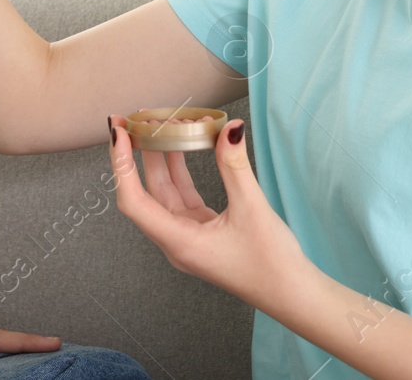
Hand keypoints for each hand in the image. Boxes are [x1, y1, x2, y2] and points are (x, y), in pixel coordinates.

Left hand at [105, 115, 312, 304]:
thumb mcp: (252, 207)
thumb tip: (230, 128)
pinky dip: (181, 171)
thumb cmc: (271, 263)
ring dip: (161, 159)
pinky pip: (182, 197)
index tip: (119, 131)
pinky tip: (184, 147)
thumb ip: (234, 165)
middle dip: (138, 154)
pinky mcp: (202, 233)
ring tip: (160, 126)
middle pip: (145, 192)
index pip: (133, 200)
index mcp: (179, 242)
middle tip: (134, 118)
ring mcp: (188, 237)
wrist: (292, 294)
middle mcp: (176, 241)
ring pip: (164, 193)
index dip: (121, 164)